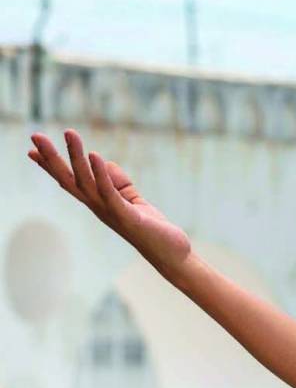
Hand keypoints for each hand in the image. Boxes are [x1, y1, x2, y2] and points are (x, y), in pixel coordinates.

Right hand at [27, 128, 192, 274]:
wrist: (172, 254)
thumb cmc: (151, 228)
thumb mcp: (132, 200)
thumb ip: (118, 182)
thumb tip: (105, 163)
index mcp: (98, 203)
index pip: (70, 181)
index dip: (51, 167)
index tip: (31, 150)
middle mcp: (99, 207)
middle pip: (69, 179)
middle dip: (51, 157)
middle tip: (35, 135)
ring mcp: (110, 212)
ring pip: (87, 181)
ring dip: (77, 156)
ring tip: (70, 133)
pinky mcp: (127, 215)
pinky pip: (109, 192)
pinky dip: (101, 174)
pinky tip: (94, 155)